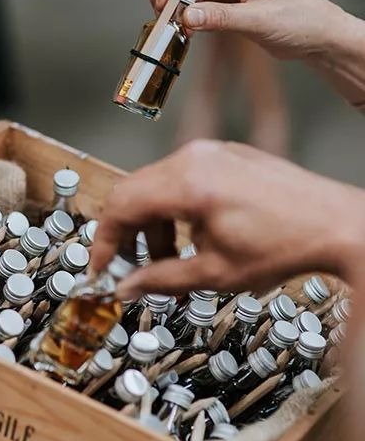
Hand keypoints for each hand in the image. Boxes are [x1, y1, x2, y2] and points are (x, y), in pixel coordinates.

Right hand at [92, 140, 364, 297]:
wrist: (337, 225)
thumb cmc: (285, 246)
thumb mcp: (214, 274)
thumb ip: (161, 279)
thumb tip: (126, 288)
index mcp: (187, 184)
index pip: (120, 205)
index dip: (104, 242)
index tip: (102, 268)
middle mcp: (194, 158)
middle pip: (134, 192)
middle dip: (129, 236)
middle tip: (132, 269)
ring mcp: (212, 152)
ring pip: (158, 186)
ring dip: (155, 226)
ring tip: (173, 263)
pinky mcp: (227, 155)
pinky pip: (184, 179)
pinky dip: (177, 210)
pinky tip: (195, 240)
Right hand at [150, 0, 344, 60]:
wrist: (317, 35)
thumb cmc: (300, 20)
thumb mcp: (259, 21)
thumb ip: (221, 17)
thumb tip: (185, 18)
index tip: (161, 4)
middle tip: (160, 15)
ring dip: (171, 3)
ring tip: (171, 25)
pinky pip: (191, 3)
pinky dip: (182, 15)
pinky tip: (184, 31)